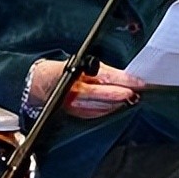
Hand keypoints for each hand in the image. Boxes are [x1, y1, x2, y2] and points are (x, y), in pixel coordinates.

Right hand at [30, 60, 144, 119]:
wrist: (39, 84)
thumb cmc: (60, 70)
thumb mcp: (80, 63)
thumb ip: (101, 70)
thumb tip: (124, 76)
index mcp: (76, 73)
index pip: (105, 77)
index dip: (124, 80)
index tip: (139, 83)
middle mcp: (74, 90)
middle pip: (104, 95)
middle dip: (122, 94)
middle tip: (136, 93)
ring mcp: (74, 104)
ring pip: (101, 107)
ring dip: (117, 103)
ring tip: (130, 98)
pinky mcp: (74, 113)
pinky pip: (95, 114)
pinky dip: (107, 110)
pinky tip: (116, 106)